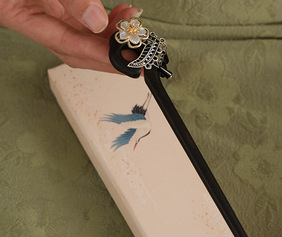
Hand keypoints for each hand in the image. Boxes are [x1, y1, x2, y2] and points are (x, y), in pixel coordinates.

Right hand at [0, 1, 141, 71]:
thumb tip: (97, 21)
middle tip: (138, 56)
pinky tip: (120, 15)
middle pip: (79, 51)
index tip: (125, 61)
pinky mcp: (57, 8)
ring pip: (85, 38)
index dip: (99, 55)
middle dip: (110, 56)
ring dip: (112, 36)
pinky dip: (104, 22)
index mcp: (21, 16)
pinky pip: (83, 22)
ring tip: (132, 25)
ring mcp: (47, 16)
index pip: (67, 44)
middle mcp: (36, 21)